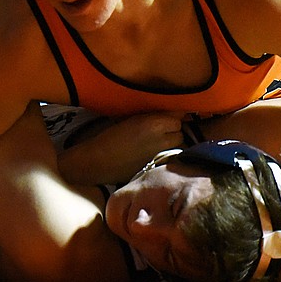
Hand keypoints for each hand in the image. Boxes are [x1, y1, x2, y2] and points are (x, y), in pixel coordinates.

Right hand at [61, 111, 184, 185]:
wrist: (100, 161)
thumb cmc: (112, 136)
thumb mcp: (134, 119)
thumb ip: (155, 116)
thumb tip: (176, 114)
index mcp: (156, 124)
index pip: (179, 116)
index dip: (172, 117)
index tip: (166, 118)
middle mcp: (163, 140)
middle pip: (180, 132)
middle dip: (173, 131)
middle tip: (160, 131)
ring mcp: (163, 155)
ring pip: (178, 146)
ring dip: (172, 143)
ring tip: (157, 143)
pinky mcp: (160, 167)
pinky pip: (171, 157)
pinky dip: (167, 155)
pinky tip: (154, 154)